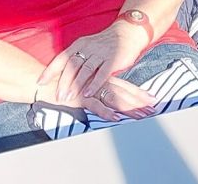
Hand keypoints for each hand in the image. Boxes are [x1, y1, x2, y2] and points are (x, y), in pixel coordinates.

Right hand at [37, 75, 155, 121]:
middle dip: (139, 102)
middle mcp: (98, 83)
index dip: (139, 93)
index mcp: (101, 79)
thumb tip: (109, 97)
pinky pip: (95, 105)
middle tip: (152, 109)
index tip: (152, 99)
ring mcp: (90, 89)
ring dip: (128, 108)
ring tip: (141, 116)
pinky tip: (115, 118)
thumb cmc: (64, 83)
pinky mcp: (80, 97)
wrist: (44, 81)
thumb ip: (97, 88)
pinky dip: (105, 111)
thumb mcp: (85, 85)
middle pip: (123, 92)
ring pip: (114, 99)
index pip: (124, 86)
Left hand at [38, 20, 149, 103]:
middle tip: (56, 95)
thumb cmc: (105, 44)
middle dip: (62, 81)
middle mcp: (87, 48)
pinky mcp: (112, 59)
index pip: (61, 58)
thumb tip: (62, 74)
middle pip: (71, 65)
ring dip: (75, 84)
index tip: (40, 82)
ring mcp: (100, 53)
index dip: (50, 70)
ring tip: (68, 97)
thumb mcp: (87, 47)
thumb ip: (77, 59)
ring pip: (84, 70)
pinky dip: (94, 84)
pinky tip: (88, 94)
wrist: (127, 33)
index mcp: (79, 45)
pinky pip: (102, 73)